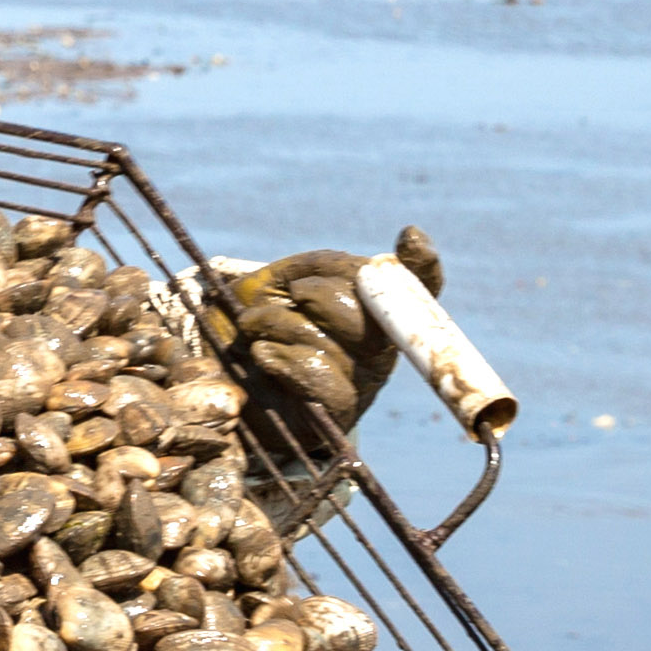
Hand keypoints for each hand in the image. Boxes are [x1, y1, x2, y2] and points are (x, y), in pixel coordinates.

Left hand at [219, 229, 441, 456]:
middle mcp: (379, 346)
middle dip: (322, 292)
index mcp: (370, 309)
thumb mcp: (272, 286)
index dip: (422, 264)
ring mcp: (363, 382)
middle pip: (373, 310)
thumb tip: (337, 271)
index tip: (410, 237)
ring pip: (336, 340)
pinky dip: (284, 358)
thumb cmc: (255, 329)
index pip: (414, 287)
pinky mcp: (340, 412)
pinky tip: (262, 353)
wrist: (228, 391)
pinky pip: (322, 377)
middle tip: (290, 293)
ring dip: (282, 323)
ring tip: (252, 325)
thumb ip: (306, 269)